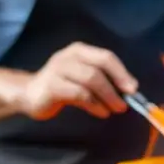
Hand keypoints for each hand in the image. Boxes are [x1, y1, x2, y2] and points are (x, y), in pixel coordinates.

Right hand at [17, 43, 136, 119]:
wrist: (29, 94)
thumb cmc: (62, 87)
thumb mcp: (83, 79)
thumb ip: (102, 80)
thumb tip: (128, 91)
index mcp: (79, 51)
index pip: (106, 57)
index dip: (122, 72)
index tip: (133, 89)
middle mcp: (69, 56)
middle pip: (99, 67)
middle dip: (117, 85)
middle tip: (125, 103)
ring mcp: (58, 70)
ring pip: (91, 79)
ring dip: (108, 97)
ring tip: (114, 109)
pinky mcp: (52, 86)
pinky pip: (80, 94)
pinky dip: (94, 104)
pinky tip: (101, 112)